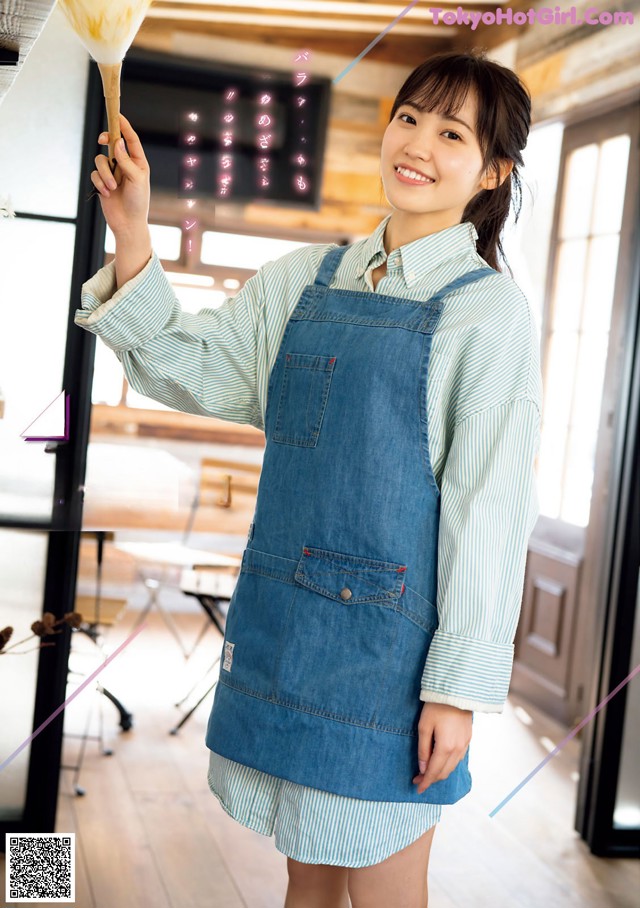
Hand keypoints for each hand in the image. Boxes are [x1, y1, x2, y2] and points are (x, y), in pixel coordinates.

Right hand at [90, 113, 150, 237]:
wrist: (128, 223)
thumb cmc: (138, 202)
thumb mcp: (137, 179)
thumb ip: (126, 160)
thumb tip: (118, 141)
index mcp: (138, 162)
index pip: (130, 139)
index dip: (123, 126)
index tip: (116, 114)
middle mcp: (125, 165)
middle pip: (111, 144)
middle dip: (106, 141)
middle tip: (102, 140)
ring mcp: (113, 173)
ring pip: (100, 160)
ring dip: (105, 174)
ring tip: (112, 187)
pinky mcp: (102, 182)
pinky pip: (95, 174)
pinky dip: (99, 182)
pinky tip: (106, 193)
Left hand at [413, 701, 472, 794]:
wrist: (457, 691)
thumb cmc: (436, 706)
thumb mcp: (424, 727)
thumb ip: (423, 749)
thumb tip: (423, 768)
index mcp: (446, 747)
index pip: (434, 771)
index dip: (425, 781)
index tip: (417, 788)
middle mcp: (458, 749)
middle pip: (444, 772)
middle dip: (431, 779)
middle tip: (418, 779)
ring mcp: (465, 744)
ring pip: (452, 767)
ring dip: (440, 772)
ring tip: (427, 772)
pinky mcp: (468, 739)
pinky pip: (458, 758)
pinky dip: (448, 764)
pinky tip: (440, 761)